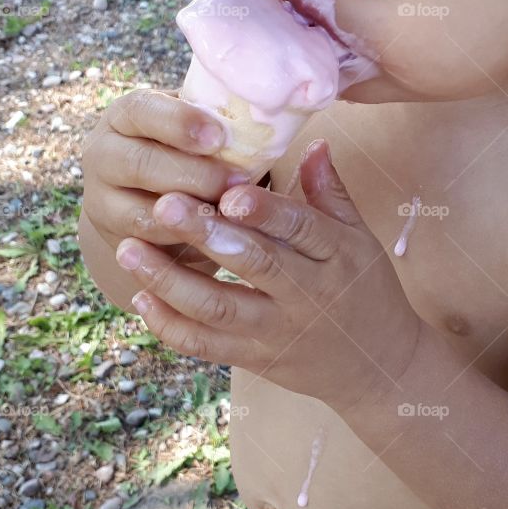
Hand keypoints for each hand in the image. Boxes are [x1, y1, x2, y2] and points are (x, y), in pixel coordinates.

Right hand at [81, 87, 251, 274]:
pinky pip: (149, 248)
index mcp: (125, 116)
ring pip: (140, 213)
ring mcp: (101, 202)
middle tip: (238, 181)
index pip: (142, 109)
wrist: (151, 195)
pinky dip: (184, 245)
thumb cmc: (189, 150)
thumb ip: (218, 124)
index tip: (219, 136)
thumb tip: (267, 123)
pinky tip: (218, 242)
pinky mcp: (116, 241)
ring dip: (190, 215)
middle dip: (193, 174)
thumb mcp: (195, 129)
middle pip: (139, 163)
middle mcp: (102, 155)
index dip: (179, 122)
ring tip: (232, 213)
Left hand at [113, 138, 423, 414]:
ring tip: (128, 248)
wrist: (379, 366)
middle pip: (254, 264)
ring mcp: (278, 330)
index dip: (265, 211)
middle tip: (163, 205)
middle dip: (205, 235)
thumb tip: (313, 142)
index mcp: (337, 256)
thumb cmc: (366, 289)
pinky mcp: (255, 358)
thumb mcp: (360, 239)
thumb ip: (330, 193)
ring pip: (218, 307)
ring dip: (170, 280)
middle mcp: (307, 295)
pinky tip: (139, 296)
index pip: (300, 228)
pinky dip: (169, 325)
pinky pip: (206, 345)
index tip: (228, 191)